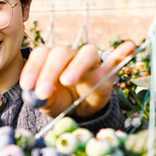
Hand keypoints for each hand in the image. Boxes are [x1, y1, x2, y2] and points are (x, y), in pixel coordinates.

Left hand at [19, 41, 135, 117]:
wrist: (80, 109)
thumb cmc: (60, 100)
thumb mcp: (48, 103)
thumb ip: (43, 99)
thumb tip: (38, 95)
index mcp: (51, 59)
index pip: (41, 54)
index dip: (33, 68)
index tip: (26, 86)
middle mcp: (70, 55)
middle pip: (61, 53)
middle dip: (49, 71)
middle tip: (42, 92)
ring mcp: (91, 62)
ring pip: (87, 53)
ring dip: (77, 65)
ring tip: (67, 81)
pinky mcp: (108, 71)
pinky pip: (116, 59)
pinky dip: (122, 52)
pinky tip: (129, 46)